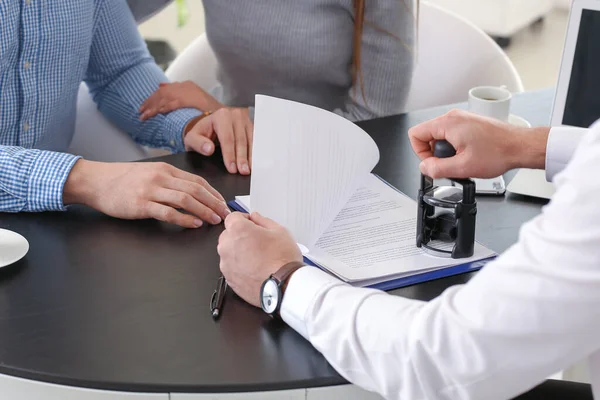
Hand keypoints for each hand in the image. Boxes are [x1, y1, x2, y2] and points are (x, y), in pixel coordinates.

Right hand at [63, 160, 229, 227]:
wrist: (96, 182)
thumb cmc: (122, 180)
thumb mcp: (149, 173)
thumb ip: (169, 181)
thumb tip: (192, 193)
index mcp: (165, 170)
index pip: (197, 181)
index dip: (214, 193)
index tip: (223, 203)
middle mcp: (161, 178)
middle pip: (196, 190)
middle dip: (214, 203)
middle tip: (225, 214)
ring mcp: (151, 191)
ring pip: (186, 200)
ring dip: (204, 211)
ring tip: (214, 220)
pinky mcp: (141, 205)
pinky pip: (168, 212)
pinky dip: (185, 219)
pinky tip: (195, 223)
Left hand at [139, 81, 222, 120]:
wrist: (225, 115)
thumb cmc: (211, 112)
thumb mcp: (196, 100)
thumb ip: (181, 95)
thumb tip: (162, 86)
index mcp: (187, 86)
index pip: (166, 90)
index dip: (153, 98)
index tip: (145, 106)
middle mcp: (186, 86)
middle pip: (163, 92)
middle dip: (150, 102)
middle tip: (140, 111)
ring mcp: (188, 91)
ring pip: (164, 97)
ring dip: (152, 107)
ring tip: (143, 115)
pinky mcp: (189, 99)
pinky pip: (171, 103)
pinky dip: (161, 108)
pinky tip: (154, 114)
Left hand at [184, 107, 252, 174]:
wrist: (209, 125)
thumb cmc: (202, 133)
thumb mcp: (193, 137)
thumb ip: (198, 143)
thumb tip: (209, 149)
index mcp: (221, 116)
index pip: (227, 138)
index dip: (230, 155)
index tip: (232, 168)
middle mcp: (235, 115)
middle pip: (240, 140)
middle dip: (242, 158)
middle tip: (243, 172)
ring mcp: (245, 120)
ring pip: (250, 140)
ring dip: (251, 156)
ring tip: (250, 170)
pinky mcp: (252, 125)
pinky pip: (255, 140)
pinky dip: (255, 152)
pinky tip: (254, 162)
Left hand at [218, 212, 301, 307]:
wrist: (283, 285)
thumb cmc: (282, 259)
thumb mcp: (279, 231)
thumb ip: (263, 220)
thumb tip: (256, 217)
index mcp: (238, 230)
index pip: (233, 217)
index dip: (245, 219)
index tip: (252, 224)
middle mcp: (227, 246)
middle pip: (228, 234)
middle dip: (240, 235)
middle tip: (257, 241)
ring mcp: (226, 264)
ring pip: (229, 252)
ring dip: (239, 251)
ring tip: (258, 257)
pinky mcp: (229, 278)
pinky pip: (231, 267)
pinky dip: (239, 266)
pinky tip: (255, 268)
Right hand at [408, 110, 549, 178]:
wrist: (519, 146)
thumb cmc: (498, 152)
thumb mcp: (463, 167)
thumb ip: (437, 168)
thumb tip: (424, 168)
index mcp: (448, 123)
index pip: (415, 134)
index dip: (420, 152)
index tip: (433, 163)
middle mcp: (453, 117)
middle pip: (426, 135)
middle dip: (434, 153)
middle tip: (449, 164)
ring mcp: (462, 119)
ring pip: (439, 136)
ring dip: (445, 151)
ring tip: (461, 160)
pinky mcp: (469, 123)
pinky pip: (451, 135)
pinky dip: (454, 147)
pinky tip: (467, 155)